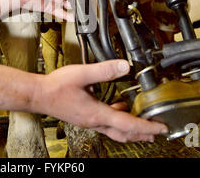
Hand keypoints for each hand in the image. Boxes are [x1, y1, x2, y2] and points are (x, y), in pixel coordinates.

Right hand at [33, 60, 167, 142]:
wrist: (38, 94)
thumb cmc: (56, 87)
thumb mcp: (82, 74)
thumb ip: (104, 70)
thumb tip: (124, 66)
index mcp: (97, 113)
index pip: (128, 124)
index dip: (147, 127)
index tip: (161, 129)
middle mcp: (94, 121)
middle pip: (124, 133)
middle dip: (142, 134)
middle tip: (156, 133)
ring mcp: (88, 121)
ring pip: (115, 131)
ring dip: (130, 130)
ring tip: (142, 126)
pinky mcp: (83, 117)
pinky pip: (105, 124)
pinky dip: (117, 120)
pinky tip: (117, 108)